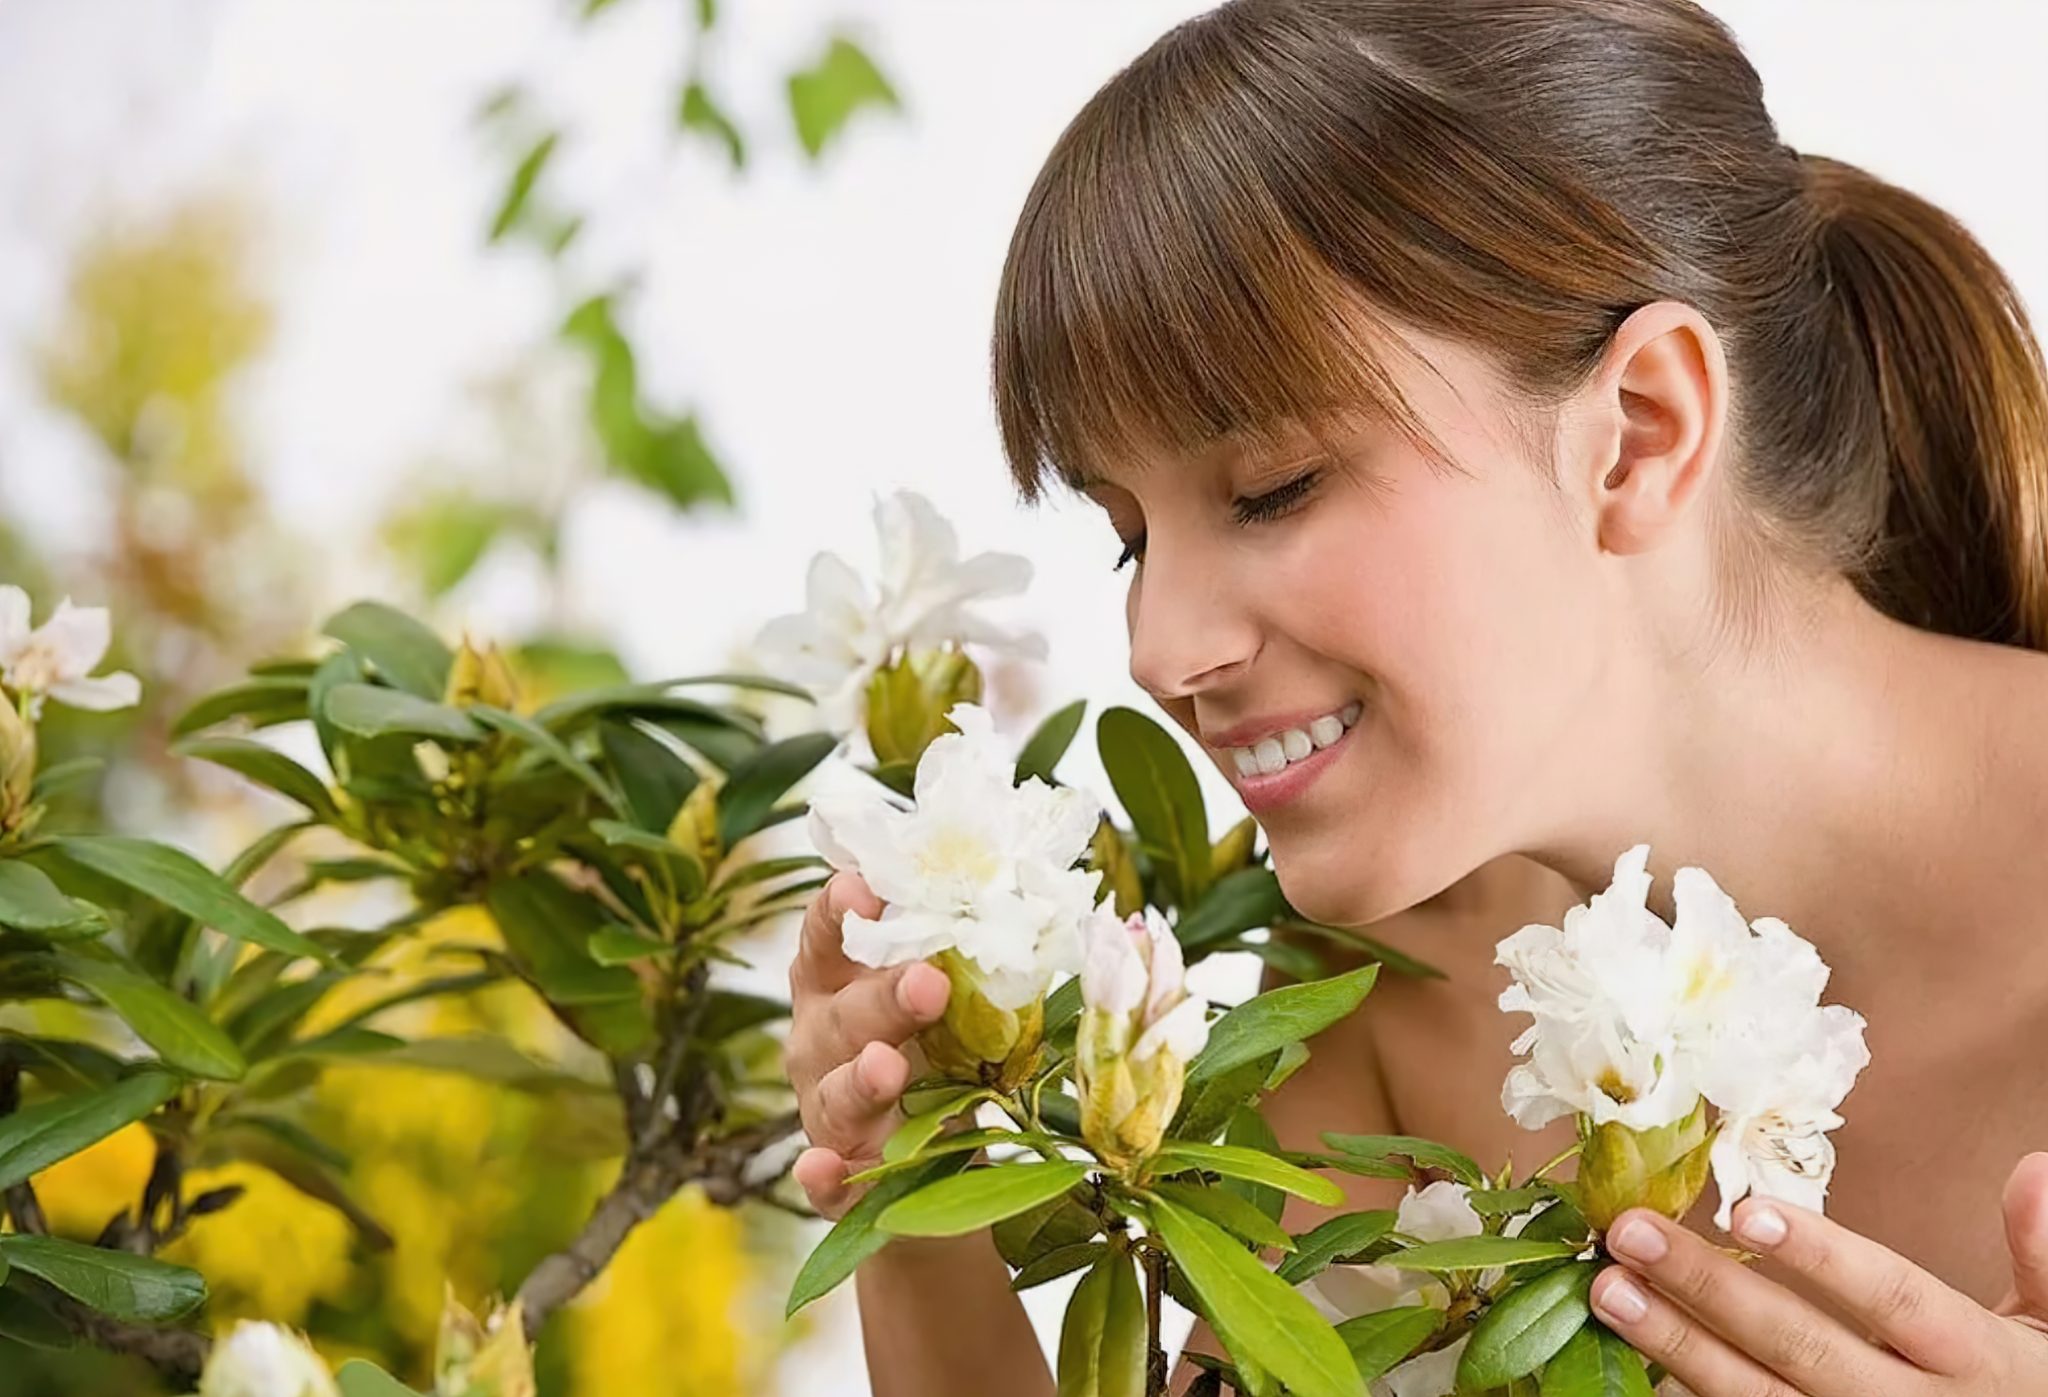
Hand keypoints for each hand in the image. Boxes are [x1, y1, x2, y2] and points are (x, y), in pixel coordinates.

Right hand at [785, 872, 951, 1219]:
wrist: (939, 1176)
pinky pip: (824, 1184)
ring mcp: (824, 1116)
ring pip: (834, 1096)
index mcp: (838, 988)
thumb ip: (956, 963)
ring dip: (859, 1080)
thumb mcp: (946, 1007)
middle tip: (931, 982)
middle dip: (884, 997)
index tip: (864, 888)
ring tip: (886, 1067)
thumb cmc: (939, 1060)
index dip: (839, 912)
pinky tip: (825, 1168)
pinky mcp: (838, 1186)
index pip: (826, 938)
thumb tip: (1013, 911)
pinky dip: (821, 1177)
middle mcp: (820, 1045)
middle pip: (843, 1015)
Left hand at [1587, 1153, 2047, 1394]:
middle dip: (1710, 1290)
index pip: (1892, 1298)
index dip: (1822, 1259)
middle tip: (1630, 1234)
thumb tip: (2034, 1168)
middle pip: (1801, 1347)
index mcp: (1972, 1359)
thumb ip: (2041, 1256)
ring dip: (1675, 1346)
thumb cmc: (2029, 1394)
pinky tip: (1635, 1366)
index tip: (1747, 1212)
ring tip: (1609, 1290)